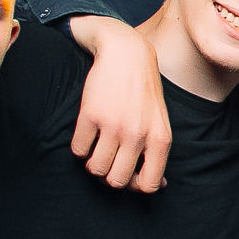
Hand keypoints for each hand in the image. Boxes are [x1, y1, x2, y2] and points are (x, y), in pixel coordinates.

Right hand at [69, 17, 171, 191]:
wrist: (126, 53)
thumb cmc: (143, 92)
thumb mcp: (160, 122)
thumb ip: (157, 153)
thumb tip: (160, 185)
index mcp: (159, 139)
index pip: (149, 185)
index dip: (135, 185)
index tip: (128, 172)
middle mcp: (138, 135)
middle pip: (117, 180)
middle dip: (109, 175)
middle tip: (108, 158)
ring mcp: (113, 126)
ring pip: (95, 169)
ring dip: (92, 163)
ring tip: (97, 147)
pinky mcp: (90, 115)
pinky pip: (78, 150)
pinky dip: (80, 146)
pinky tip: (88, 133)